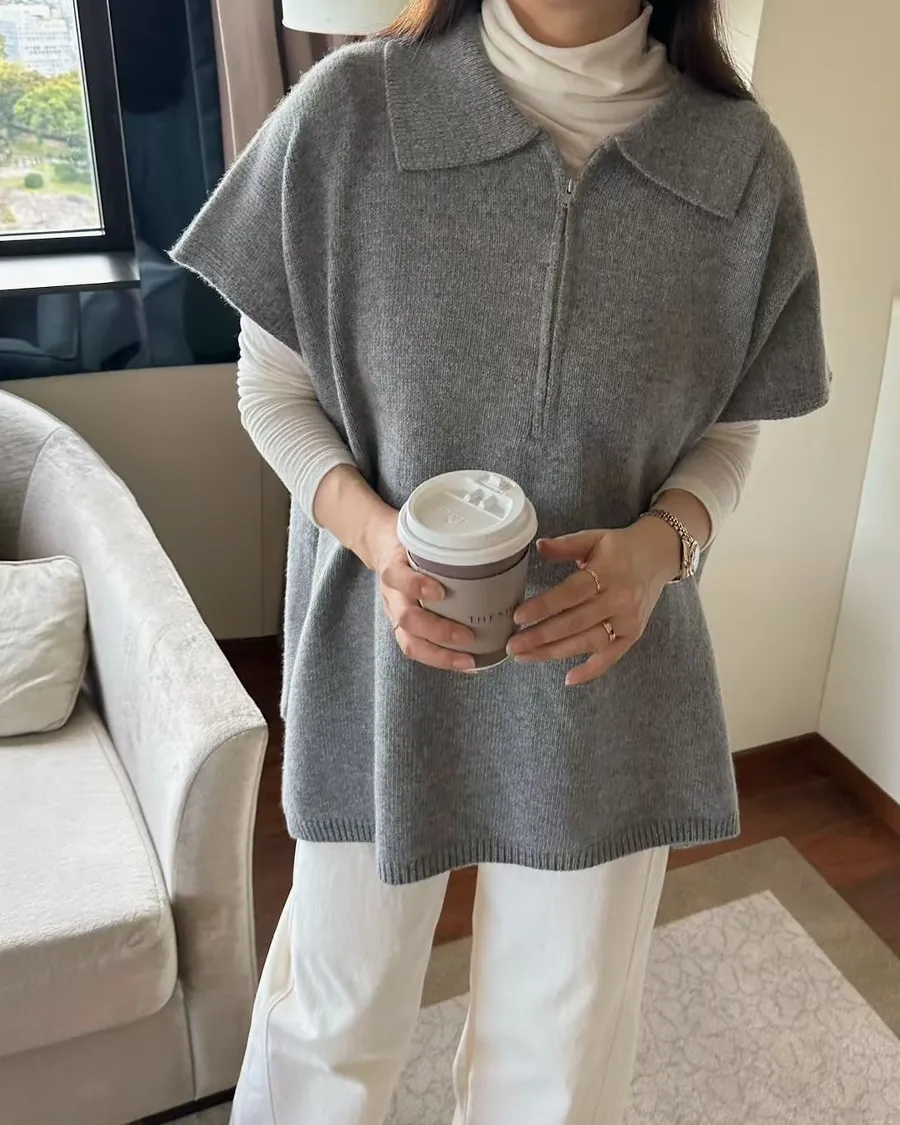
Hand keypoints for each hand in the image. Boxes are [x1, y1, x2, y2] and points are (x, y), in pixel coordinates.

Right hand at [367, 516, 476, 672]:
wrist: (382, 547)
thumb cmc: (410, 543)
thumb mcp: (420, 534)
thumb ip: (444, 542)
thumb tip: (492, 544)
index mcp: (394, 569)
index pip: (397, 577)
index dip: (416, 586)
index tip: (440, 591)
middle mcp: (393, 596)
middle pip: (406, 620)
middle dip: (438, 631)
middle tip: (468, 635)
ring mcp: (396, 616)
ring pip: (410, 643)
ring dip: (441, 656)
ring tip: (469, 662)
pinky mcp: (404, 630)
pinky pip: (420, 650)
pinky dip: (444, 660)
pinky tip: (469, 664)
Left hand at [506, 519, 680, 685]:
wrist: (659, 555)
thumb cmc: (620, 548)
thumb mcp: (594, 538)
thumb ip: (566, 545)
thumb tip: (539, 546)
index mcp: (607, 572)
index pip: (571, 593)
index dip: (544, 606)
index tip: (518, 617)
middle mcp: (619, 599)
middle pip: (575, 622)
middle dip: (541, 636)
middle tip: (512, 646)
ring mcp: (627, 620)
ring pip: (587, 642)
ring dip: (555, 653)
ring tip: (525, 657)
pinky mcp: (633, 634)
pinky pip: (611, 657)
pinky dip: (591, 670)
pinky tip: (568, 679)